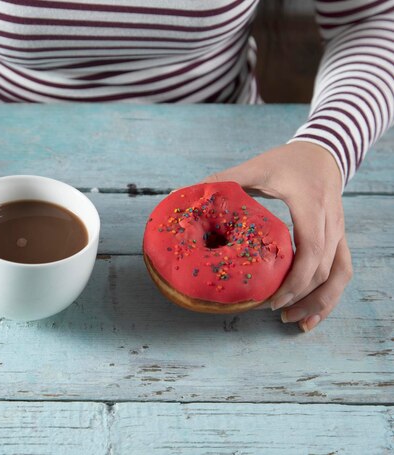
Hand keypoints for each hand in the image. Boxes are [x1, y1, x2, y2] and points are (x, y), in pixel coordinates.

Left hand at [203, 142, 352, 331]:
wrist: (323, 153)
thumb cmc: (287, 162)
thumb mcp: (257, 167)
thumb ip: (224, 179)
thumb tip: (184, 194)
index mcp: (311, 204)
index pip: (312, 249)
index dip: (293, 279)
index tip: (270, 298)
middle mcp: (332, 221)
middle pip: (325, 270)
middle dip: (298, 296)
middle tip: (267, 310)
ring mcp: (340, 232)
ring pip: (339, 276)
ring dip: (318, 302)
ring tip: (291, 321)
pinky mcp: (340, 239)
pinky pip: (343, 272)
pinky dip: (329, 297)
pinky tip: (310, 316)